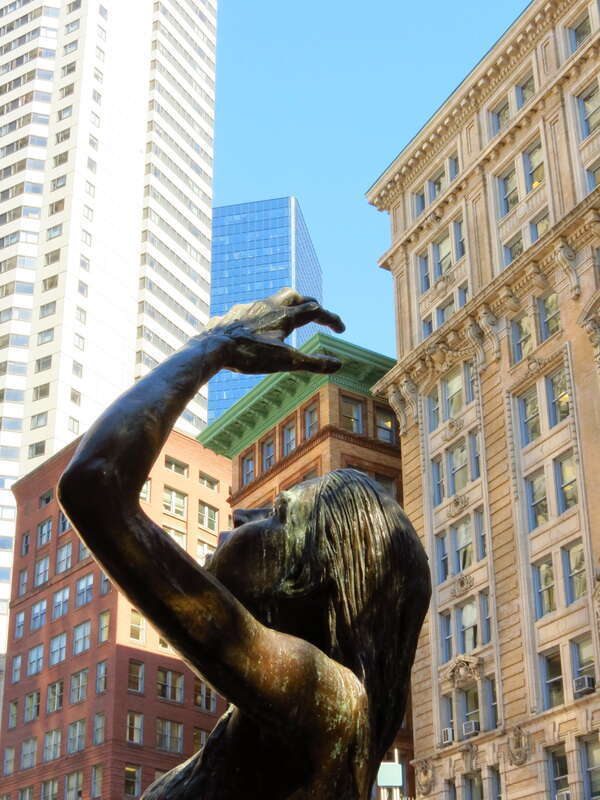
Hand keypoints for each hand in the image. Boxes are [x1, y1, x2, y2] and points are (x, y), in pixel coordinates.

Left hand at [206, 288, 345, 374]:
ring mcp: (250, 308)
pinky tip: (257, 328)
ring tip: (287, 321)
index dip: (331, 319)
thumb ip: (313, 363)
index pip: (316, 311)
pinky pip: (253, 310)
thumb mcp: (286, 362)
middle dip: (309, 305)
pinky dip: (263, 316)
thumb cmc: (250, 355)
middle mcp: (269, 307)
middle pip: (295, 296)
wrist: (212, 348)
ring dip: (285, 308)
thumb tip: (339, 364)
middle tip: (316, 316)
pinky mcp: (235, 314)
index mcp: (285, 316)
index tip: (341, 330)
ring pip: (273, 300)